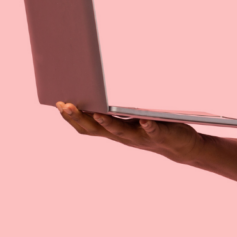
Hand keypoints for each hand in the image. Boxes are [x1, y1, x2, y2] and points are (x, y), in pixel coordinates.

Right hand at [55, 101, 202, 164]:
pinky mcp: (159, 134)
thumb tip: (99, 89)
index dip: (71, 117)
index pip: (87, 127)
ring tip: (98, 113)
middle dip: (80, 117)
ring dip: (108, 123)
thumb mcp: (130, 120)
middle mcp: (123, 136)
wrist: (179, 147)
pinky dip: (147, 125)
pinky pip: (152, 130)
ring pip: (120, 132)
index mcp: (114, 130)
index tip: (57, 103)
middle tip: (65, 104)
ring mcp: (140, 136)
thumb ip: (115, 110)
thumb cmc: (152, 127)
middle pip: (97, 129)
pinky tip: (144, 119)